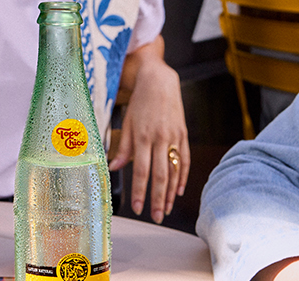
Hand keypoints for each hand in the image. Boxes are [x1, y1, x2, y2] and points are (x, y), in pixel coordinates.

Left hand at [108, 46, 187, 222]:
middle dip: (157, 199)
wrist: (159, 81)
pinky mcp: (183, 134)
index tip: (138, 208)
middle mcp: (159, 138)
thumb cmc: (139, 103)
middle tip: (155, 217)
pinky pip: (185, 160)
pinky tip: (179, 190)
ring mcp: (174, 137)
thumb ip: (122, 148)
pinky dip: (183, 177)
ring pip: (174, 171)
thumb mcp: (126, 123)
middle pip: (160, 175)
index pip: (141, 171)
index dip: (140, 191)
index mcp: (142, 136)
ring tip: (166, 209)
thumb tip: (113, 168)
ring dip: (170, 193)